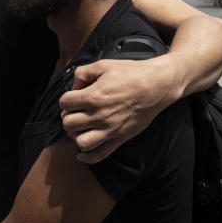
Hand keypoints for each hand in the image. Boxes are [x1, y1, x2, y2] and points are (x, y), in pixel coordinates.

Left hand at [59, 57, 174, 163]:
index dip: (67, 98)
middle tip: (75, 112)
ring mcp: (110, 129)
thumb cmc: (133, 74)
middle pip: (68, 123)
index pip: (64, 103)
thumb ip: (83, 72)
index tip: (74, 97)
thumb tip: (75, 85)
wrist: (157, 86)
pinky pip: (99, 155)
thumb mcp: (104, 65)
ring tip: (81, 128)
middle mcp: (99, 115)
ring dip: (76, 135)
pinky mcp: (120, 138)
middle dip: (69, 116)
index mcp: (93, 96)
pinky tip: (81, 153)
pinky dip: (87, 158)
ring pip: (80, 142)